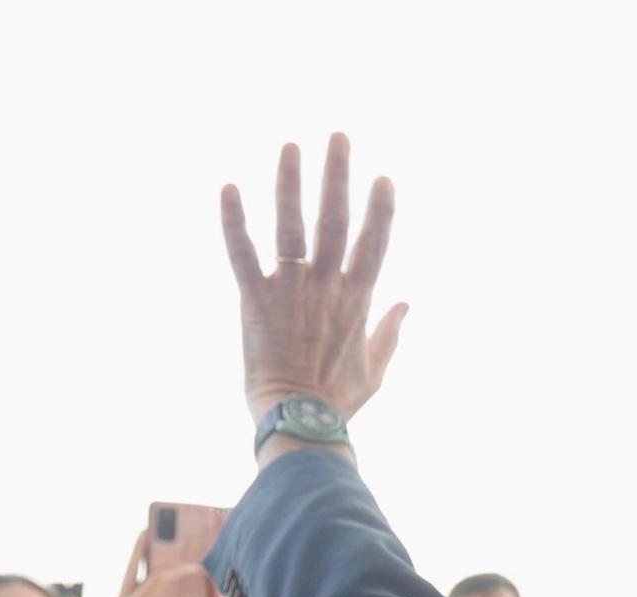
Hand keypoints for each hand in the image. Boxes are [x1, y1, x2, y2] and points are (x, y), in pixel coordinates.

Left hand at [222, 133, 407, 428]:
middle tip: (338, 137)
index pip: (373, 242)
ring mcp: (291, 290)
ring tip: (291, 147)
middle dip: (338, 175)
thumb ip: (391, 332)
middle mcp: (327, 286)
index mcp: (358, 299)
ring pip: (292, 226)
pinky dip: (234, 221)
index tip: (382, 178)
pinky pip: (242, 254)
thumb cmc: (339, 401)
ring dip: (290, 183)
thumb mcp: (376, 369)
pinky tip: (228, 188)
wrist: (300, 419)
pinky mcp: (256, 300)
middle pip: (335, 219)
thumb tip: (407, 305)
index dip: (379, 208)